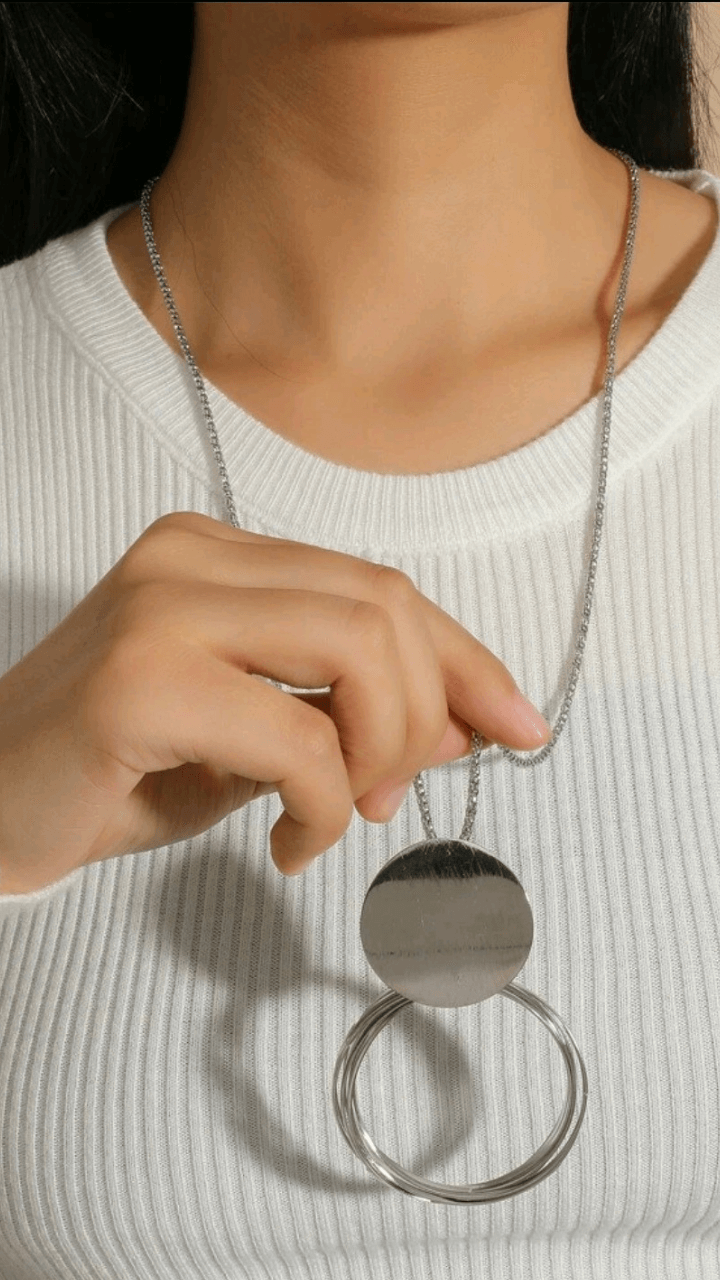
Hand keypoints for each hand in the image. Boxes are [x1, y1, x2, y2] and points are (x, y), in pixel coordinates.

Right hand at [0, 511, 548, 890]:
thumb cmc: (114, 772)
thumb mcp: (256, 736)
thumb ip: (347, 714)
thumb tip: (465, 724)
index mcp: (217, 555)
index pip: (379, 586)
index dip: (466, 658)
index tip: (517, 722)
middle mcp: (191, 559)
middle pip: (385, 605)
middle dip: (430, 711)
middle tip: (395, 791)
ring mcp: (162, 608)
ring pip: (360, 648)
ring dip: (383, 750)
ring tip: (344, 811)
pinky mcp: (140, 681)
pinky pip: (299, 738)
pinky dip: (323, 807)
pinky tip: (290, 843)